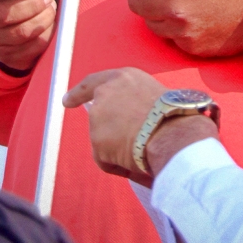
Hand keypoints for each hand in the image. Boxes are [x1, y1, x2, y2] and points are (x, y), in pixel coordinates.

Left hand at [63, 67, 218, 182]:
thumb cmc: (176, 114)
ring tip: (145, 148)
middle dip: (106, 128)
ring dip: (119, 147)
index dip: (79, 93)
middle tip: (123, 140)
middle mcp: (105, 92)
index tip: (66, 101)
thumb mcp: (155, 95)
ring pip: (104, 139)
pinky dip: (118, 165)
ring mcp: (98, 117)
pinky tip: (135, 163)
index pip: (93, 82)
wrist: (173, 131)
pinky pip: (106, 160)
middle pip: (98, 114)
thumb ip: (137, 102)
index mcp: (123, 77)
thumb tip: (134, 121)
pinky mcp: (96, 142)